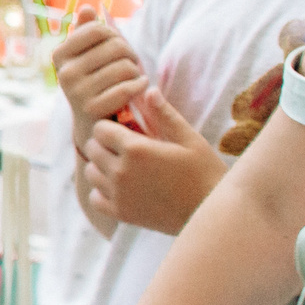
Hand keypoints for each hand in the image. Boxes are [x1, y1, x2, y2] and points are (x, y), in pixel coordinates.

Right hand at [54, 4, 145, 130]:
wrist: (92, 121)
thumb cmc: (94, 81)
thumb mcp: (86, 56)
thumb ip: (86, 31)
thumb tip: (87, 8)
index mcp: (60, 54)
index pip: (97, 29)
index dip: (114, 35)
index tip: (117, 47)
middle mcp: (65, 72)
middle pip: (116, 46)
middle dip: (130, 53)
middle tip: (130, 63)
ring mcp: (77, 92)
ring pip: (126, 67)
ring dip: (136, 71)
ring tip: (133, 76)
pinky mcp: (94, 109)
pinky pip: (128, 88)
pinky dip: (140, 85)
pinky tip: (139, 86)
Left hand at [81, 84, 225, 233]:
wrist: (214, 211)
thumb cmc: (206, 171)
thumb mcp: (189, 139)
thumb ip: (164, 114)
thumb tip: (148, 91)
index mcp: (136, 149)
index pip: (99, 128)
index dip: (112, 127)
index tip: (127, 131)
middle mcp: (121, 171)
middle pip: (92, 148)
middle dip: (105, 144)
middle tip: (127, 148)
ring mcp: (119, 194)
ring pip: (90, 172)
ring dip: (102, 166)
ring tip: (125, 166)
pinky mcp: (121, 214)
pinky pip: (94, 198)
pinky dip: (103, 192)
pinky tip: (122, 188)